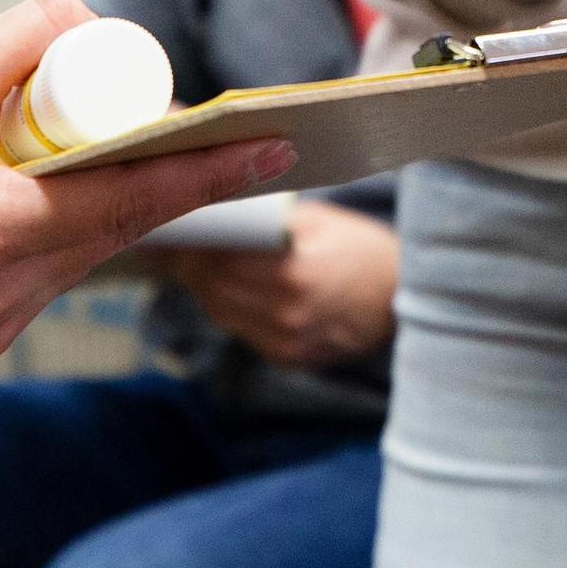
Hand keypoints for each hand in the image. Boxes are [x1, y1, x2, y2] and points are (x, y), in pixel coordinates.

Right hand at [0, 0, 295, 370]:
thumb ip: (29, 35)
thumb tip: (98, 23)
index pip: (130, 195)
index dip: (209, 169)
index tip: (277, 145)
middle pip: (117, 224)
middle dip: (167, 175)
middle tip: (223, 128)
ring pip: (86, 251)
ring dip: (109, 200)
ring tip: (112, 143)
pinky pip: (51, 273)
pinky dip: (66, 228)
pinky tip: (55, 188)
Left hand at [166, 201, 398, 371]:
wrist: (404, 299)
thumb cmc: (360, 248)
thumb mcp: (320, 221)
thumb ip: (268, 221)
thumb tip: (213, 210)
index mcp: (296, 273)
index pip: (220, 258)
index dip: (189, 244)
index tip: (166, 227)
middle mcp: (288, 315)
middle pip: (214, 285)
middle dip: (185, 261)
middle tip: (162, 238)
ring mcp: (286, 342)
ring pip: (220, 310)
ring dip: (200, 284)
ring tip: (185, 257)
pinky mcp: (287, 357)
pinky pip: (240, 328)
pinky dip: (226, 304)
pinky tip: (218, 285)